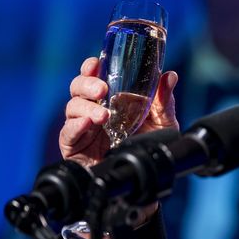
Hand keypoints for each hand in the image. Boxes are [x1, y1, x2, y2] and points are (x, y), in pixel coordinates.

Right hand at [59, 57, 178, 166]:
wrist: (144, 174)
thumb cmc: (148, 144)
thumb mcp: (161, 121)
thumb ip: (164, 100)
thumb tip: (170, 76)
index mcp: (111, 98)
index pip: (95, 76)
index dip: (91, 67)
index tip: (96, 63)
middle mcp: (93, 108)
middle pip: (78, 88)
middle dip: (87, 84)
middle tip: (102, 90)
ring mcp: (83, 126)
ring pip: (72, 108)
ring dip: (87, 108)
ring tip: (103, 116)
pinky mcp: (74, 145)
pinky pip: (68, 132)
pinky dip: (75, 126)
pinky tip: (87, 123)